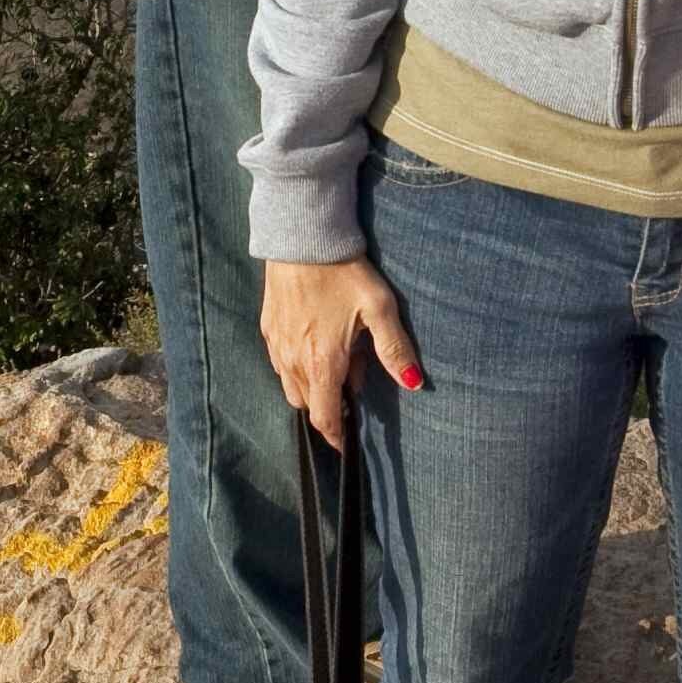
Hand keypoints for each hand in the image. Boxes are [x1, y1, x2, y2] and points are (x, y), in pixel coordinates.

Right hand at [259, 255, 424, 447]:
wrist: (302, 238)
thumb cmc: (344, 272)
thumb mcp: (379, 308)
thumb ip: (395, 349)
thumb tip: (414, 383)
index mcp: (323, 363)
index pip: (326, 418)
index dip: (336, 437)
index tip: (347, 443)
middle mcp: (294, 361)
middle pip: (307, 406)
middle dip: (327, 408)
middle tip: (351, 385)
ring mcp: (277, 346)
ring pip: (291, 387)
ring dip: (311, 388)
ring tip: (334, 362)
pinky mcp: (267, 329)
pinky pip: (280, 363)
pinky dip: (296, 367)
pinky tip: (315, 342)